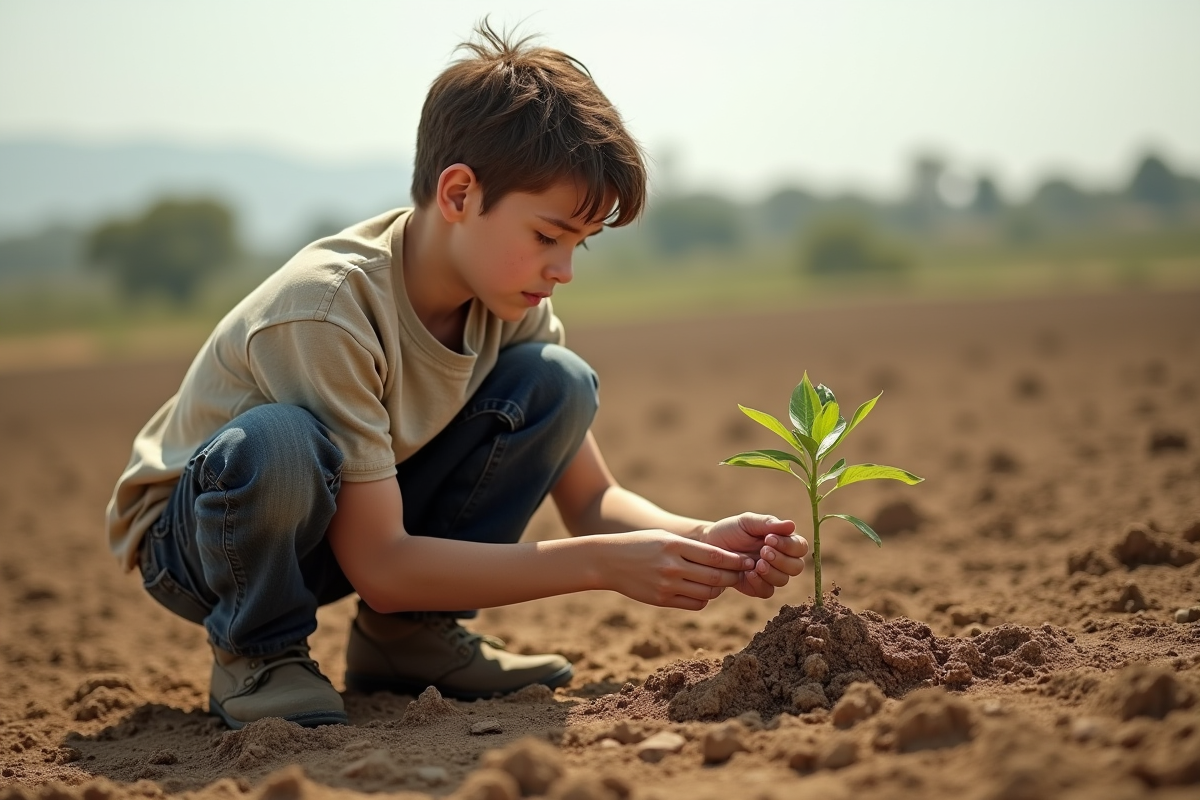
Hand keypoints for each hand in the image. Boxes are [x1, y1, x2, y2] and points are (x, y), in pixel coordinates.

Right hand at [596, 530, 755, 610]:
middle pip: (715, 577)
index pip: (715, 556)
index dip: (735, 561)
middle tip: (744, 574)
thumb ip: (691, 548)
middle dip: (733, 577)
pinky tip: (703, 592)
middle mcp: (672, 566)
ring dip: (719, 590)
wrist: (608, 560)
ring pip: (707, 593)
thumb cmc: (640, 544)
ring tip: (723, 583)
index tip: (748, 561)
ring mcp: (666, 585)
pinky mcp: (661, 600)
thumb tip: (722, 560)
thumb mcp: (665, 537)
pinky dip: (704, 599)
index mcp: (674, 545)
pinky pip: (693, 604)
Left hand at [697, 513, 807, 598]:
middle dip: (781, 560)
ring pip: (783, 580)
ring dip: (772, 572)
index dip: (789, 545)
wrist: (708, 545)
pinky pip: (767, 592)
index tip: (769, 538)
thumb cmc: (730, 530)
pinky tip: (748, 574)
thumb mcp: (747, 522)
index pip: (800, 547)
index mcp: (782, 542)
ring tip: (756, 564)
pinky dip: (760, 584)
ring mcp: (769, 574)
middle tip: (763, 551)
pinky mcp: (756, 587)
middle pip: (796, 567)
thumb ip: (768, 523)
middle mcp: (780, 559)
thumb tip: (791, 525)